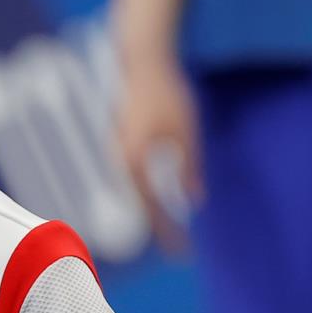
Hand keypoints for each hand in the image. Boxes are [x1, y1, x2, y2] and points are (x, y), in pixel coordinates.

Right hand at [115, 50, 203, 252]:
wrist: (140, 60)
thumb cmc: (165, 93)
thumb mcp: (185, 131)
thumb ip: (188, 167)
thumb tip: (194, 199)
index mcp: (135, 160)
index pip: (151, 207)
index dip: (167, 232)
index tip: (179, 252)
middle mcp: (120, 160)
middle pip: (139, 204)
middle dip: (158, 227)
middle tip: (177, 248)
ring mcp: (117, 150)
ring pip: (133, 191)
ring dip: (151, 211)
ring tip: (168, 229)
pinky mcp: (120, 142)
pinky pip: (131, 177)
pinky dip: (144, 192)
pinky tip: (156, 197)